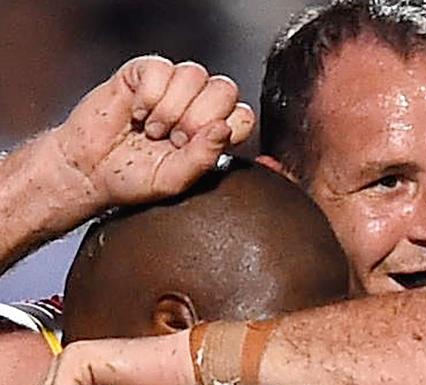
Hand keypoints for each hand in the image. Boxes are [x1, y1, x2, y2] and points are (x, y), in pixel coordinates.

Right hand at [50, 55, 254, 210]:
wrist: (88, 170)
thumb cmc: (132, 178)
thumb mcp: (174, 180)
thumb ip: (204, 157)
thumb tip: (225, 127)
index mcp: (213, 131)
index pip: (242, 115)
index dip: (224, 128)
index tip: (196, 147)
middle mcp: (198, 104)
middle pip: (224, 89)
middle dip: (197, 118)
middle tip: (173, 139)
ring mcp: (174, 86)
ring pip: (195, 75)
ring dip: (170, 108)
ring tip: (153, 129)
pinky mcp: (145, 71)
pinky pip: (162, 68)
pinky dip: (149, 95)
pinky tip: (137, 112)